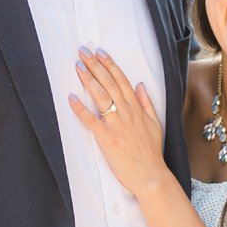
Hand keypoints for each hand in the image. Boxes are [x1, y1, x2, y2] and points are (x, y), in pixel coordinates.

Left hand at [68, 47, 168, 195]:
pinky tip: (71, 98)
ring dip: (89, 80)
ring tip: (78, 66)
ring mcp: (116, 125)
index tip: (100, 52)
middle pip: (109, 84)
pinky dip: (81, 109)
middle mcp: (126, 113)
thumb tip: (140, 84)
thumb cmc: (151, 152)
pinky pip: (91, 120)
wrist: (150, 175)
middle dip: (95, 66)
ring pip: (101, 97)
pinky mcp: (107, 138)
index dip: (110, 65)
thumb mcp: (155, 124)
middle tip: (82, 52)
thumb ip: (146, 103)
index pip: (122, 81)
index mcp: (136, 109)